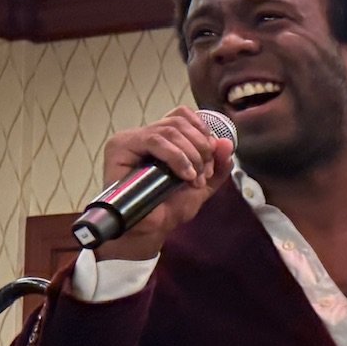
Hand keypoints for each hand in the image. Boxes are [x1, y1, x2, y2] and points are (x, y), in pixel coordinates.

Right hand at [92, 108, 233, 261]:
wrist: (151, 230)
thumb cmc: (170, 207)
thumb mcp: (203, 184)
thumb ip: (218, 165)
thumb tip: (226, 142)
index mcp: (163, 139)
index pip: (183, 116)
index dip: (203, 133)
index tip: (211, 160)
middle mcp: (146, 135)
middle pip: (180, 122)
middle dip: (201, 148)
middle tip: (204, 173)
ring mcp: (131, 139)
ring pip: (169, 130)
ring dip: (191, 155)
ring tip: (193, 178)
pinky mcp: (120, 147)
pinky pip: (154, 140)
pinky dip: (176, 157)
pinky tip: (184, 175)